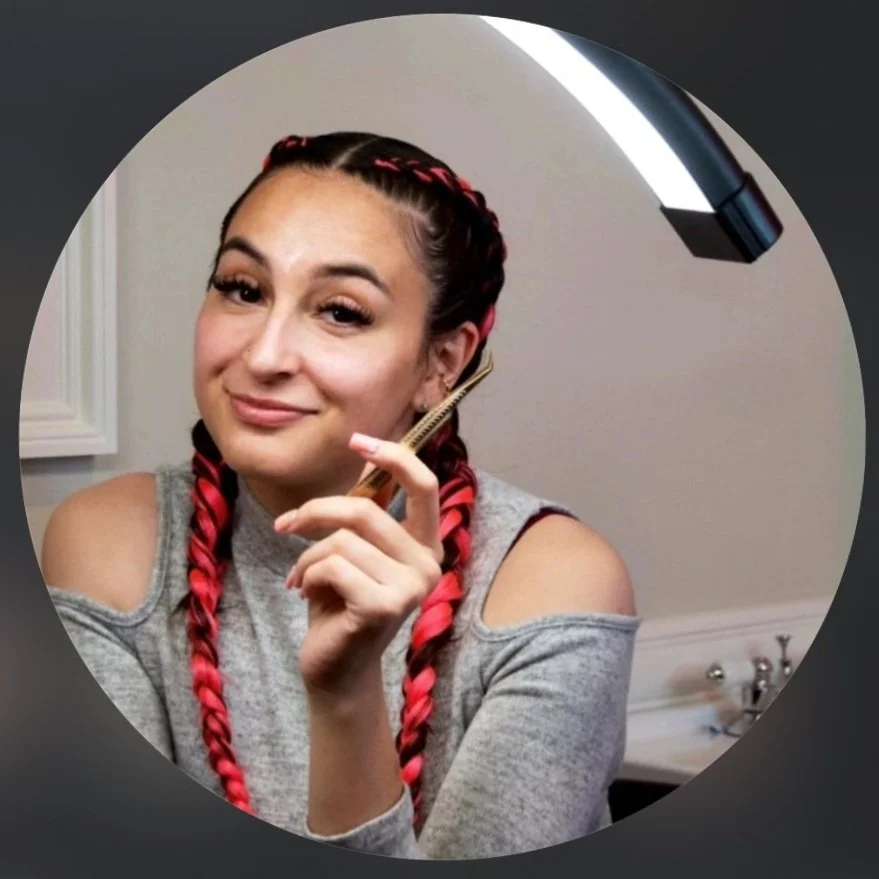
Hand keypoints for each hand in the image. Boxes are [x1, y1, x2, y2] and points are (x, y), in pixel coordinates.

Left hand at [274, 433, 443, 700]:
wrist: (335, 671)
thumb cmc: (341, 605)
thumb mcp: (353, 551)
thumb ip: (363, 513)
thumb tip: (363, 455)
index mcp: (426, 546)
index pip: (424, 486)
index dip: (394, 456)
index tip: (358, 441)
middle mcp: (428, 565)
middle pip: (365, 510)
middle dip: (315, 512)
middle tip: (286, 525)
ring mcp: (410, 588)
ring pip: (342, 541)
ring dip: (307, 556)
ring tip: (301, 577)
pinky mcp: (384, 606)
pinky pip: (332, 565)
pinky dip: (307, 574)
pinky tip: (305, 594)